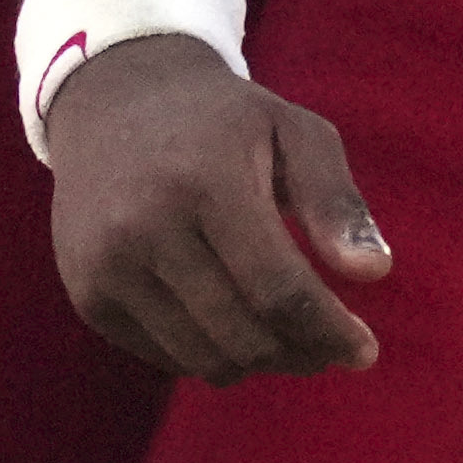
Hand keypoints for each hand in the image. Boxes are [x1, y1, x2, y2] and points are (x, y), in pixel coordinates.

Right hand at [40, 37, 393, 379]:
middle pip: (244, 336)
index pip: (277, 289)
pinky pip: (166, 358)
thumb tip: (374, 271)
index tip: (364, 351)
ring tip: (286, 335)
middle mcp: (144, 229)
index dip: (329, 331)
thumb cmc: (221, 121)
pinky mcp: (88, 295)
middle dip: (301, 353)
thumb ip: (336, 200)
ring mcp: (106, 267)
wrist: (112, 101)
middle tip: (329, 344)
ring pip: (205, 359)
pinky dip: (210, 354)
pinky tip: (229, 319)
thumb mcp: (293, 132)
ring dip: (258, 361)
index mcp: (205, 182)